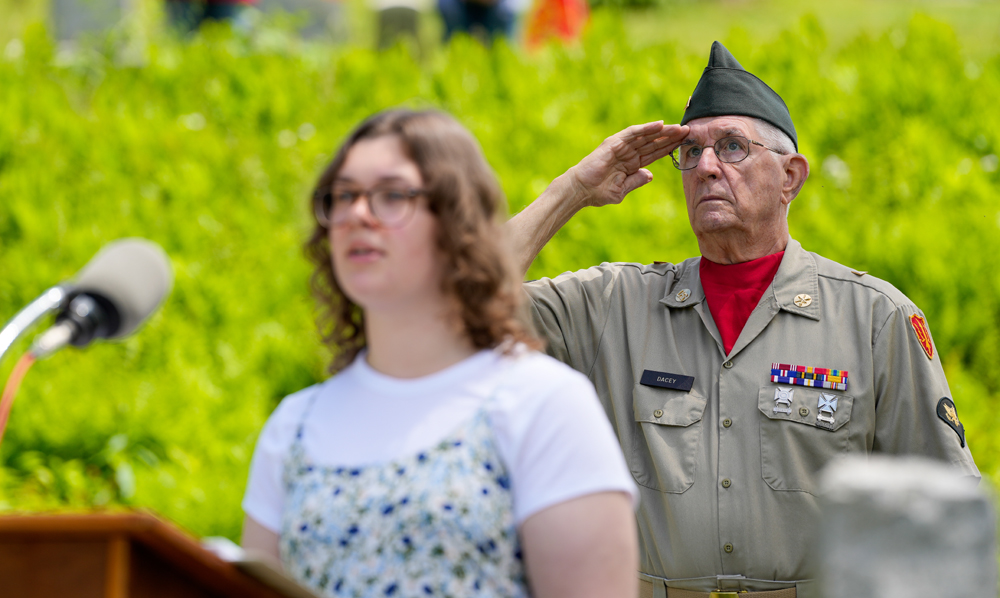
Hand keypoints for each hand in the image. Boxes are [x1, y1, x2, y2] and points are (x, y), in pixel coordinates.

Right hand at [566, 121, 688, 207]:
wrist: (581, 191)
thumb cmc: (598, 193)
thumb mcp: (622, 190)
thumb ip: (636, 181)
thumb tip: (650, 175)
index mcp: (631, 164)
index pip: (654, 153)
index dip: (669, 148)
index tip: (685, 144)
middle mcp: (628, 153)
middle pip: (653, 142)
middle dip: (670, 137)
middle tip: (688, 131)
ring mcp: (621, 147)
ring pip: (646, 136)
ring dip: (662, 131)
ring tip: (678, 127)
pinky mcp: (614, 143)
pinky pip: (633, 133)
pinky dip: (646, 128)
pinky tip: (660, 125)